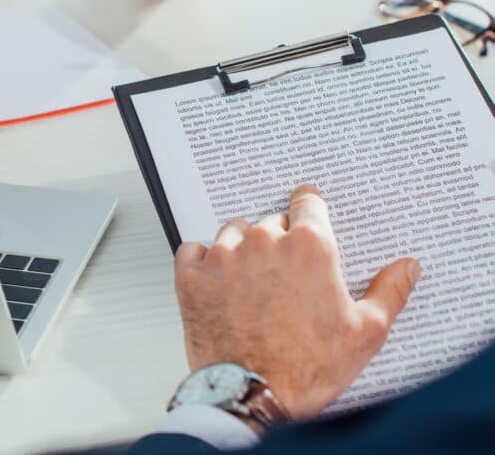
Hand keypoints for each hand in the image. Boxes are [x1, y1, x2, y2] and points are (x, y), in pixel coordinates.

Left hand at [174, 184, 419, 418]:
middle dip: (280, 242)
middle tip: (286, 276)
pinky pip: (193, 250)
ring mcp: (223, 256)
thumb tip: (408, 266)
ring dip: (242, 250)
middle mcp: (264, 241)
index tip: (307, 211)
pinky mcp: (191, 275)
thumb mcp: (365, 332)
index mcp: (310, 246)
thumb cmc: (309, 368)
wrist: (252, 397)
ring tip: (253, 286)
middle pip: (272, 221)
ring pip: (233, 233)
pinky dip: (203, 263)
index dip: (309, 209)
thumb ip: (389, 290)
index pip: (308, 202)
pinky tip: (217, 286)